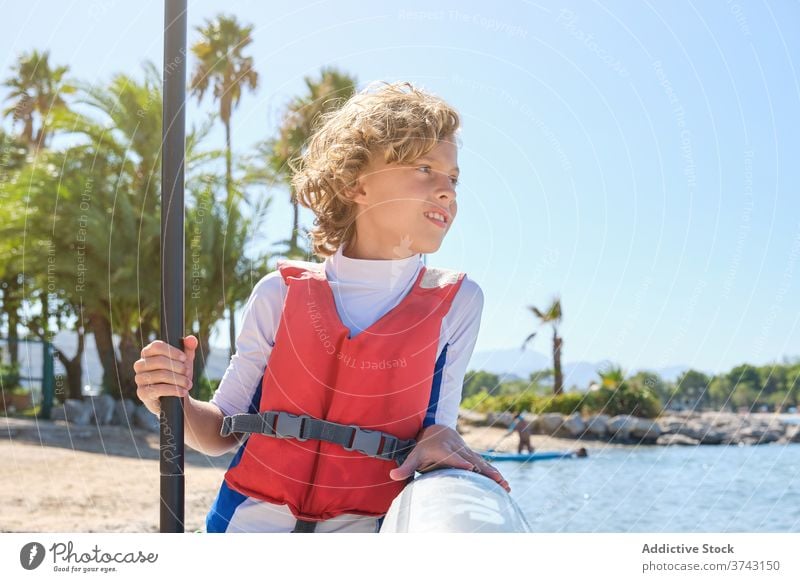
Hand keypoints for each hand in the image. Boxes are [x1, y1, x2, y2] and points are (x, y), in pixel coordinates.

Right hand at [133, 335, 197, 414]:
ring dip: (178, 379)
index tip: (184, 358)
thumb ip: (188, 349)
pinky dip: (173, 390)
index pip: (157, 346)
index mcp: (148, 353)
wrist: (176, 398)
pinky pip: (157, 389)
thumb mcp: (185, 362)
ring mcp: (139, 379)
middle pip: (159, 361)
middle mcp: (140, 364)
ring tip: (188, 384)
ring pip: (160, 375)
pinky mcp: (142, 393)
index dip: (172, 351)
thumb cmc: (178, 375)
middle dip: (177, 367)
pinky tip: (183, 392)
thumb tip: (191, 339)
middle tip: (188, 372)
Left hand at [389, 424, 510, 492]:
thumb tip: (392, 475)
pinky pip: (484, 464)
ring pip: (481, 462)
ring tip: (504, 485)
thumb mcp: (413, 455)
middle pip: (471, 460)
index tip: (469, 467)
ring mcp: (466, 452)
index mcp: (443, 450)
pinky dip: (494, 473)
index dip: (460, 461)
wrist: (436, 430)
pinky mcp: (472, 455)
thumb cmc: (423, 447)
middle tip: (495, 480)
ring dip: (493, 473)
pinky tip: (504, 484)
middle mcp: (457, 449)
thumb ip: (405, 467)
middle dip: (483, 470)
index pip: (452, 457)